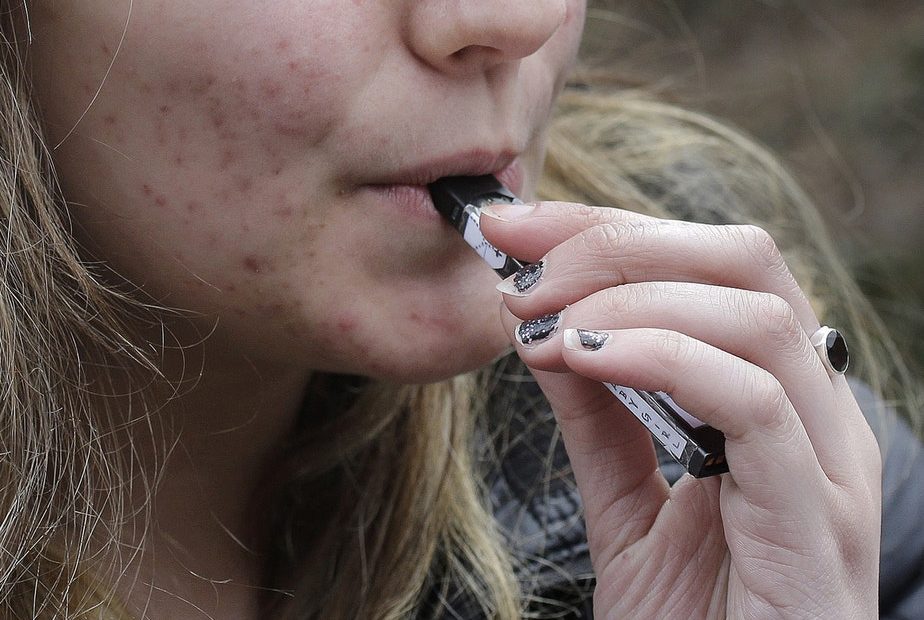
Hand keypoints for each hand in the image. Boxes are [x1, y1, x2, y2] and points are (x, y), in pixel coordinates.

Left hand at [480, 202, 880, 618]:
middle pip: (744, 260)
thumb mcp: (627, 503)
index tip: (515, 230)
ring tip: (545, 325)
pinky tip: (586, 360)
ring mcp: (829, 463)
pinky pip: (755, 401)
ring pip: (754, 314)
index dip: (608, 229)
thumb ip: (601, 416)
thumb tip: (551, 328)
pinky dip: (663, 357)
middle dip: (619, 243)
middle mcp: (817, 413)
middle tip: (525, 271)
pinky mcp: (819, 517)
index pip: (709, 265)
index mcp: (778, 398)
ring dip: (631, 297)